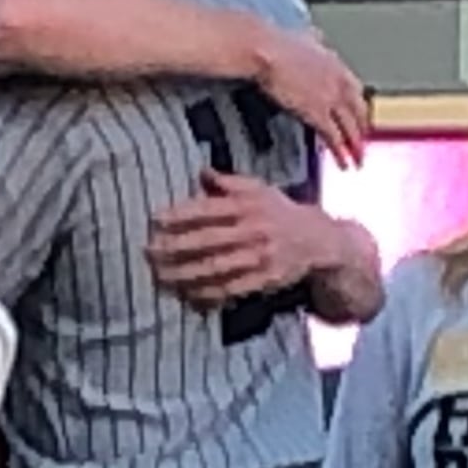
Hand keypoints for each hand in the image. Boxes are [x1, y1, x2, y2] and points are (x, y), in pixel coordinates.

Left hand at [150, 172, 331, 310]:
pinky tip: (186, 295)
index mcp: (248, 205)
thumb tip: (200, 172)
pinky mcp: (264, 280)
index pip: (207, 210)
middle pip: (206, 241)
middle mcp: (253, 231)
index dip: (179, 215)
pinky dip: (207, 294)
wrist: (319, 240)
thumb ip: (229, 182)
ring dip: (184, 274)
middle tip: (147, 252)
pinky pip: (230, 289)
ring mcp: (259, 257)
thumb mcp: (259, 189)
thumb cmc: (280, 211)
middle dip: (174, 248)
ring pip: (215, 268)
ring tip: (160, 277)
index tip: (154, 220)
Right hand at [248, 29, 369, 167]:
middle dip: (362, 131)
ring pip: (350, 127)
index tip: (362, 118)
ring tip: (357, 162)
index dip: (360, 108)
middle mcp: (338, 81)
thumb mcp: (305, 36)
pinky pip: (334, 137)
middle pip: (358, 111)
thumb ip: (315, 41)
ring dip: (355, 147)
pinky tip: (342, 163)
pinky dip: (340, 152)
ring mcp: (330, 98)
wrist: (265, 50)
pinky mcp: (317, 112)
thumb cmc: (276, 42)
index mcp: (336, 64)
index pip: (356, 90)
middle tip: (364, 145)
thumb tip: (316, 39)